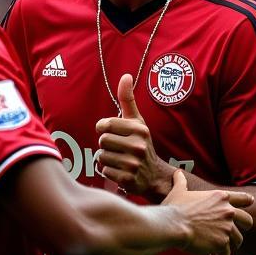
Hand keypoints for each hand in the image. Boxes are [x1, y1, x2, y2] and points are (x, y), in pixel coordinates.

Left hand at [95, 74, 175, 197]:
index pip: (105, 125)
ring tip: (119, 159)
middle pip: (102, 141)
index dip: (103, 129)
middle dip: (106, 145)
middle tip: (118, 148)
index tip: (112, 132)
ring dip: (106, 159)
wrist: (154, 175)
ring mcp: (133, 164)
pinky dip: (108, 171)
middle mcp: (138, 146)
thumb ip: (128, 99)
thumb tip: (126, 75)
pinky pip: (104, 171)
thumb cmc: (140, 143)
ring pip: (101, 157)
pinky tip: (120, 170)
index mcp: (139, 129)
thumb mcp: (137, 121)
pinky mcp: (127, 179)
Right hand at [164, 170, 253, 254]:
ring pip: (237, 241)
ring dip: (229, 248)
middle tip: (234, 237)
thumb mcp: (179, 191)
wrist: (172, 225)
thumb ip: (181, 182)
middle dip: (243, 229)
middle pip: (247, 221)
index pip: (243, 198)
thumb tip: (177, 173)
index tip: (251, 203)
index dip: (247, 201)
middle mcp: (228, 211)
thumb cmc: (174, 208)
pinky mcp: (222, 243)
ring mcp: (227, 228)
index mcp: (220, 197)